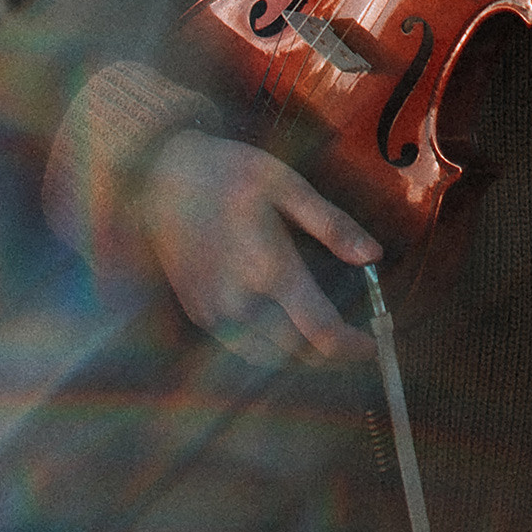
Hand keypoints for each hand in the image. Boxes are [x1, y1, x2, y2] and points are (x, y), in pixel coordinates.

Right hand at [136, 129, 377, 365]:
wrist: (158, 173)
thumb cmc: (227, 172)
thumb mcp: (286, 184)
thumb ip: (332, 224)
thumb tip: (374, 256)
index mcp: (270, 268)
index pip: (322, 332)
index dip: (353, 348)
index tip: (372, 345)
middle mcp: (241, 302)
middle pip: (299, 354)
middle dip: (332, 356)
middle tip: (352, 342)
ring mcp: (214, 312)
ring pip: (268, 360)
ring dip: (300, 359)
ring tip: (321, 342)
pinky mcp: (197, 312)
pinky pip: (240, 349)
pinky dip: (268, 351)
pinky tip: (281, 332)